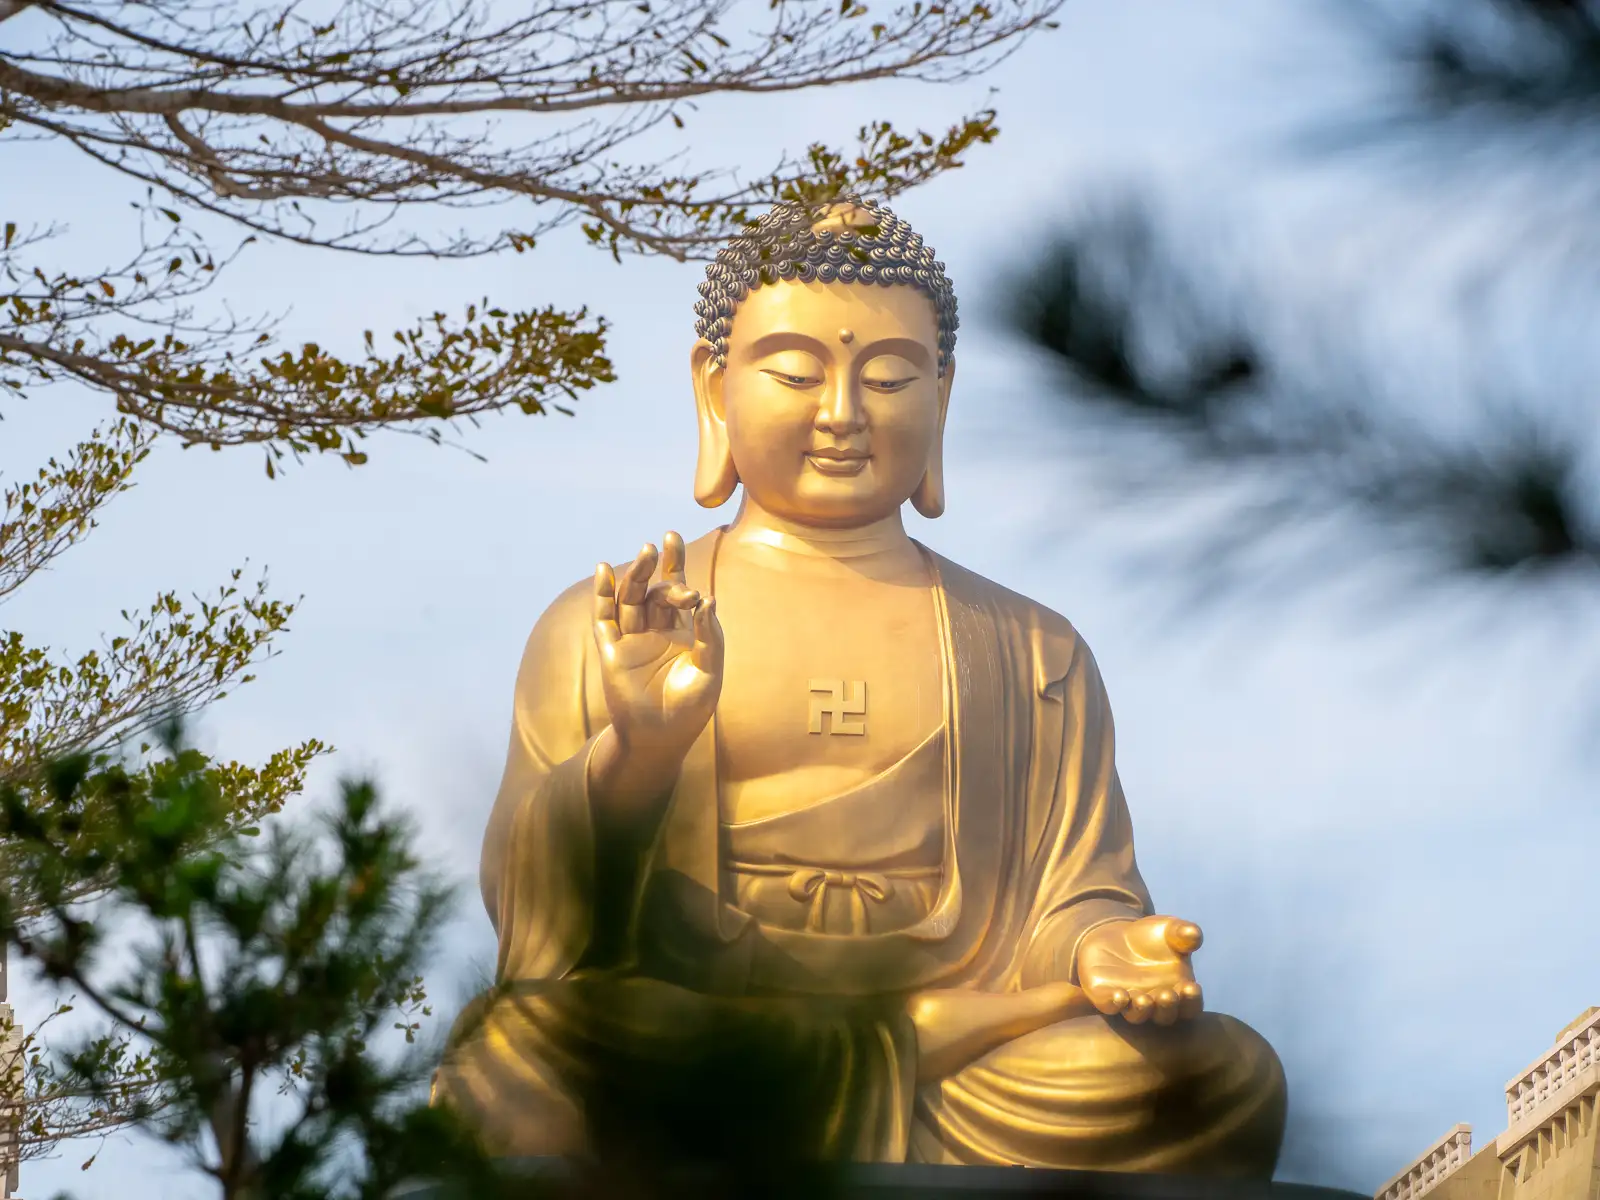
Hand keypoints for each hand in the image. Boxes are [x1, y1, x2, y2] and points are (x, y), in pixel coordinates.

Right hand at [591, 531, 723, 779]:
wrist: (661, 739)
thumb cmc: (691, 708)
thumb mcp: (710, 671)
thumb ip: (710, 636)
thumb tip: (709, 600)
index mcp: (680, 632)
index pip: (677, 590)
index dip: (675, 564)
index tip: (674, 539)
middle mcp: (654, 631)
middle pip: (653, 590)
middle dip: (658, 568)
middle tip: (662, 545)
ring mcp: (631, 640)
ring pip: (630, 599)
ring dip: (635, 575)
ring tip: (644, 553)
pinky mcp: (611, 651)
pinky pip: (604, 619)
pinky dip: (602, 595)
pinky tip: (604, 571)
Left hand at [1076, 915, 1204, 1026]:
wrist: (1115, 935)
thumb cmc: (1151, 936)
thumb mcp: (1169, 930)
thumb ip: (1184, 933)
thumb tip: (1194, 935)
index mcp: (1178, 992)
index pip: (1190, 1005)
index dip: (1192, 1000)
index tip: (1192, 987)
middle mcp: (1155, 1003)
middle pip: (1165, 1016)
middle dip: (1167, 1007)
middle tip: (1167, 995)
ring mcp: (1130, 1003)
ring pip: (1138, 1015)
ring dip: (1142, 1010)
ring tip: (1144, 999)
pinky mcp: (1105, 997)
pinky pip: (1110, 1006)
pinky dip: (1115, 1004)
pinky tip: (1120, 995)